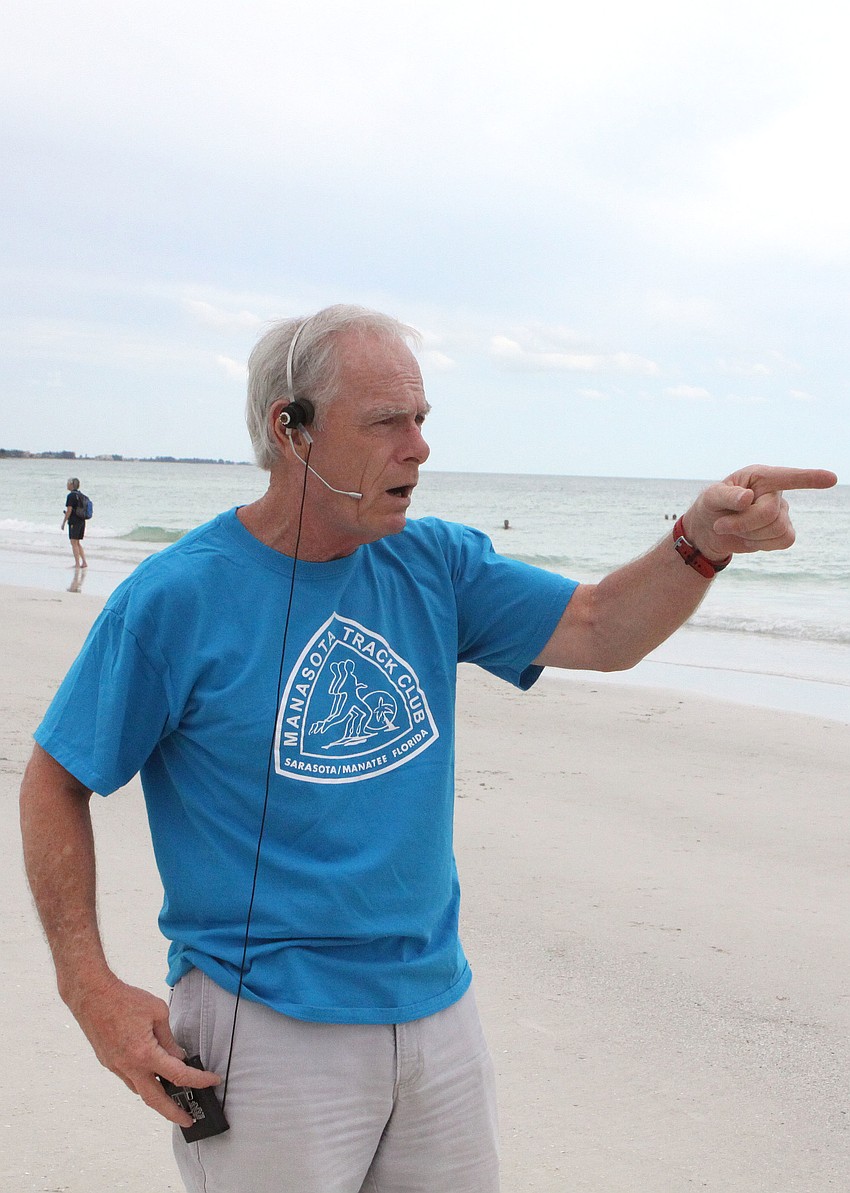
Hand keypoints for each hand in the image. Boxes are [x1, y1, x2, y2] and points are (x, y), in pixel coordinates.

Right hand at [69, 973, 220, 1126]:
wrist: (92, 996)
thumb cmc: (125, 999)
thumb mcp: (158, 1013)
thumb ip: (169, 1039)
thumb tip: (176, 1055)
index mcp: (145, 1054)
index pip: (178, 1074)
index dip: (198, 1080)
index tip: (211, 1081)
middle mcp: (129, 1066)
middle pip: (155, 1100)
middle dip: (173, 1113)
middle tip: (187, 1120)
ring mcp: (116, 1067)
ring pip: (140, 1091)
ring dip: (156, 1097)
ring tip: (172, 1099)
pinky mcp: (108, 1062)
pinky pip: (129, 1079)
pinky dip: (143, 1082)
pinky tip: (152, 1076)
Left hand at [682, 465, 836, 560]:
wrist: (709, 530)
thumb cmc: (711, 507)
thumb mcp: (710, 498)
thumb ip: (726, 496)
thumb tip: (747, 498)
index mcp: (760, 477)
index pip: (787, 477)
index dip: (809, 478)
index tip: (831, 479)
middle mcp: (775, 492)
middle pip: (770, 513)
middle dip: (743, 523)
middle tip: (721, 524)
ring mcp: (782, 512)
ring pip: (776, 529)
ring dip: (750, 534)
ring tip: (735, 528)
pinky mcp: (783, 531)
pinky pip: (784, 541)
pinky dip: (762, 544)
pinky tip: (750, 538)